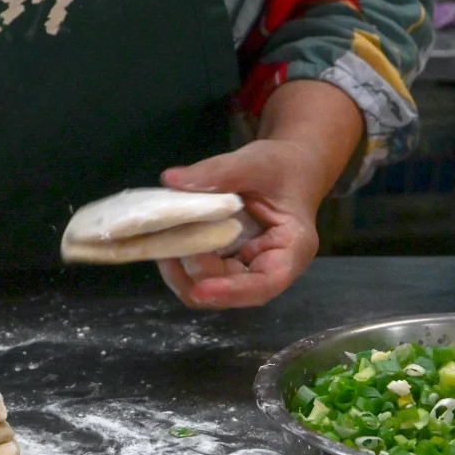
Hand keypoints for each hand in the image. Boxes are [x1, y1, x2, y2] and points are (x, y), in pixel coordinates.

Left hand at [156, 79, 363, 308]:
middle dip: (197, 275)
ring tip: (163, 241)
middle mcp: (269, 267)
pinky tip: (165, 240)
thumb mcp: (255, 162)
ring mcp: (245, 268)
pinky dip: (180, 263)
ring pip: (210, 288)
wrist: (285, 168)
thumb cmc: (280, 167)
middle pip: (231, 292)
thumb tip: (172, 180)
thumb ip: (218, 172)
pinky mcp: (225, 262)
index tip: (200, 289)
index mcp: (291, 249)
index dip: (232, 291)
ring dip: (182, 273)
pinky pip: (200, 274)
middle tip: (171, 245)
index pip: (266, 283)